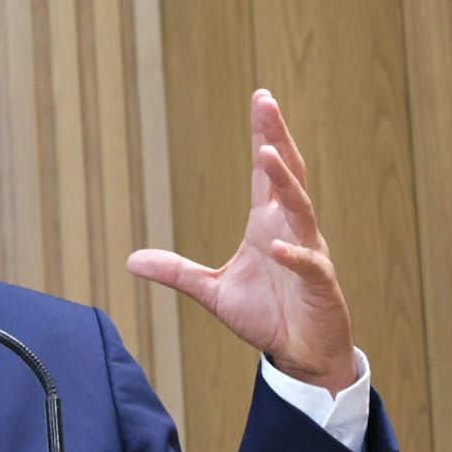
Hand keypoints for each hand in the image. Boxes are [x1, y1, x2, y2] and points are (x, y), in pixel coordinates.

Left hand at [127, 89, 356, 393]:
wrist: (301, 352)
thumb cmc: (267, 315)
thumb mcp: (212, 291)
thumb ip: (176, 272)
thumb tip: (131, 260)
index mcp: (268, 225)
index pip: (267, 172)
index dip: (264, 135)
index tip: (261, 99)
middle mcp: (290, 230)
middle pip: (288, 174)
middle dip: (277, 137)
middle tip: (267, 102)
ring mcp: (308, 253)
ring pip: (300, 210)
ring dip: (286, 183)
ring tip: (268, 154)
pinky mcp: (320, 284)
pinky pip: (308, 264)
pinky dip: (294, 256)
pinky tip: (277, 248)